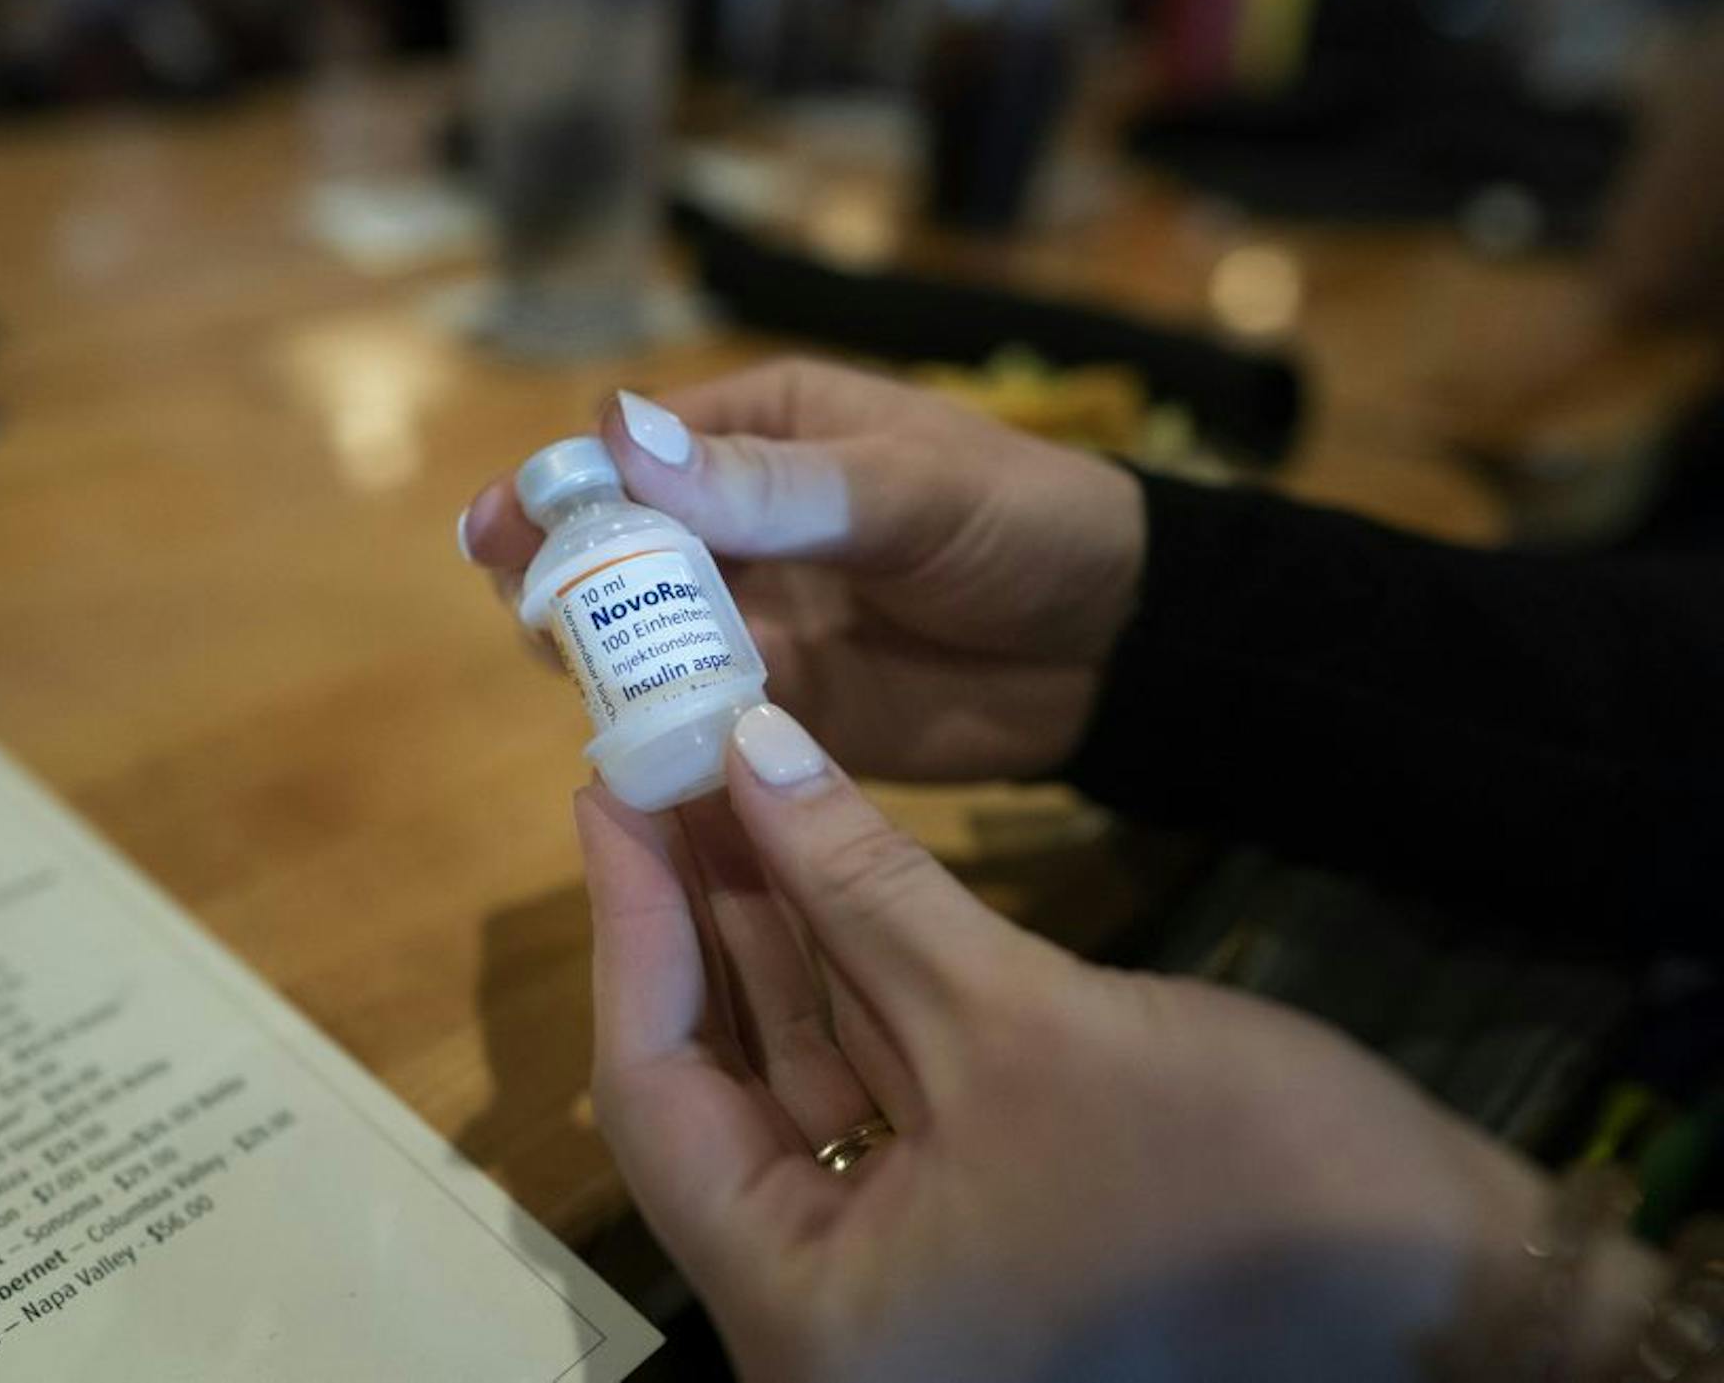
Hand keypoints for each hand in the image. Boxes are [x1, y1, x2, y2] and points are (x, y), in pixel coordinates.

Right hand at [459, 359, 1144, 779]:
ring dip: (600, 657)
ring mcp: (753, 623)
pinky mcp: (778, 711)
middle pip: (615, 552)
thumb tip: (621, 439)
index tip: (499, 530)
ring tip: (574, 674)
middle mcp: (737, 527)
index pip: (633, 457)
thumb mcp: (906, 487)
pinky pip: (693, 718)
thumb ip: (771, 481)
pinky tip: (626, 743)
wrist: (1119, 647)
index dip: (563, 490)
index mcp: (760, 431)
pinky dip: (656, 731)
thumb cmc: (1024, 523)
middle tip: (533, 615)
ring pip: (638, 640)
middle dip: (564, 580)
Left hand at [579, 702, 1654, 1380]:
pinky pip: (875, 1084)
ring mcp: (911, 1270)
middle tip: (660, 760)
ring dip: (770, 925)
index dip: (632, 925)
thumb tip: (746, 748)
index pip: (656, 1095)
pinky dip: (849, 970)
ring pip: (798, 1072)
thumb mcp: (1019, 1020)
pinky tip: (817, 851)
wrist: (1459, 1287)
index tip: (609, 784)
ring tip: (725, 773)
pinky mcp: (977, 1218)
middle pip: (720, 1081)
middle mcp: (836, 1313)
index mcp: (812, 1320)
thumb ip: (862, 884)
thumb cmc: (1232, 1182)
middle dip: (698, 913)